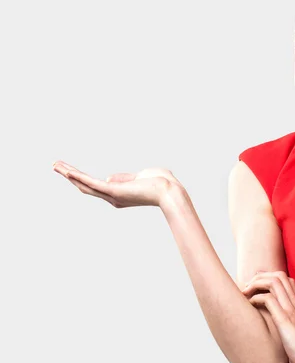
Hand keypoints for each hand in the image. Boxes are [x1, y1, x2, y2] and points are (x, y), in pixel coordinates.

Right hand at [52, 160, 180, 207]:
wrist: (170, 192)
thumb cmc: (161, 183)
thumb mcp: (139, 177)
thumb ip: (124, 177)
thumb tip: (108, 177)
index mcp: (118, 194)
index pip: (96, 186)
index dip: (81, 178)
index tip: (69, 170)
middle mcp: (112, 198)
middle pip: (85, 186)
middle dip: (69, 175)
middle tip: (55, 166)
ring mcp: (112, 195)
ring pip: (85, 185)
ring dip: (69, 174)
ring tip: (55, 165)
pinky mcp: (114, 191)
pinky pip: (93, 183)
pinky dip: (79, 177)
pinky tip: (68, 171)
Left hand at [242, 270, 294, 362]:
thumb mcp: (294, 330)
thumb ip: (287, 321)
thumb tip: (273, 321)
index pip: (286, 279)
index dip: (269, 276)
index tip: (256, 285)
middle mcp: (294, 303)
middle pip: (278, 275)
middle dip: (259, 277)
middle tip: (247, 287)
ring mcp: (289, 309)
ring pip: (273, 282)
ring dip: (256, 284)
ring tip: (245, 292)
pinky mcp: (284, 319)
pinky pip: (268, 299)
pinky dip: (256, 298)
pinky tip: (250, 305)